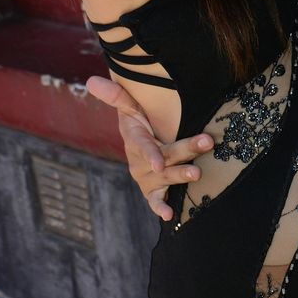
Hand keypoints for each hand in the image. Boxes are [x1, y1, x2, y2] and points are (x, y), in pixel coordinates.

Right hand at [85, 76, 212, 221]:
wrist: (142, 138)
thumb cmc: (138, 119)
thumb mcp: (128, 105)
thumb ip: (115, 95)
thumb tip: (91, 80)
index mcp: (134, 137)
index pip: (142, 146)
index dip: (150, 155)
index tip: (159, 163)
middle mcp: (138, 161)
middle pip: (164, 157)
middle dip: (186, 150)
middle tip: (206, 142)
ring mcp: (146, 177)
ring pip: (165, 178)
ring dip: (181, 175)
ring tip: (198, 172)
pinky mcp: (152, 190)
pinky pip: (156, 201)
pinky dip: (161, 208)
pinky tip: (169, 216)